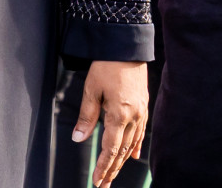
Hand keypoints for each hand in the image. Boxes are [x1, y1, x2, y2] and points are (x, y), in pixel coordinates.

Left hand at [75, 60, 147, 186]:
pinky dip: (135, 146)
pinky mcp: (144, 106)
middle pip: (122, 151)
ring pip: (132, 144)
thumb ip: (86, 116)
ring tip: (113, 174)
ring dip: (122, 161)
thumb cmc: (106, 65)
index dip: (103, 166)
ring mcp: (141, 112)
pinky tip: (132, 156)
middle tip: (104, 185)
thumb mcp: (91, 89)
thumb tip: (78, 139)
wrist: (126, 47)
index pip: (110, 148)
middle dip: (112, 169)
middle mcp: (133, 117)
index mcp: (119, 114)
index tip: (97, 180)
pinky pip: (140, 132)